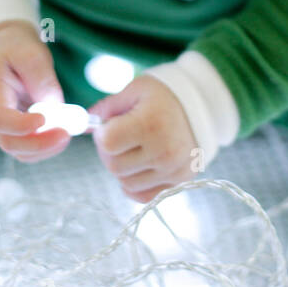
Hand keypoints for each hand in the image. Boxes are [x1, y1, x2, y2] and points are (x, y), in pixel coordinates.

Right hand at [0, 20, 71, 162]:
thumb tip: (55, 109)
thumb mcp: (30, 52)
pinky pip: (26, 146)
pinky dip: (45, 145)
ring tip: (67, 132)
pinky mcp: (11, 129)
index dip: (20, 125)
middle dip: (40, 143)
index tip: (44, 120)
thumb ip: (42, 80)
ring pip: (18, 149)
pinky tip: (61, 132)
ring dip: (45, 147)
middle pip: (8, 141)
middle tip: (66, 134)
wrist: (0, 48)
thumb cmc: (13, 47)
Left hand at [87, 74, 198, 202]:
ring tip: (134, 149)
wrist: (204, 106)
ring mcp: (174, 169)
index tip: (110, 125)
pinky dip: (134, 185)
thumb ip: (107, 108)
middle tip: (120, 137)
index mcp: (151, 124)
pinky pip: (143, 196)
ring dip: (122, 168)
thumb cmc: (164, 96)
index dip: (102, 134)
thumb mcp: (135, 90)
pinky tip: (138, 167)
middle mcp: (164, 151)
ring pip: (125, 183)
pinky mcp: (180, 181)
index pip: (107, 143)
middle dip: (109, 152)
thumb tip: (83, 124)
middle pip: (113, 166)